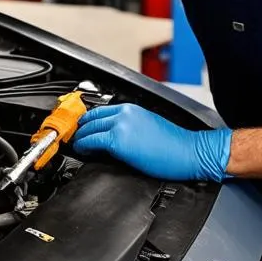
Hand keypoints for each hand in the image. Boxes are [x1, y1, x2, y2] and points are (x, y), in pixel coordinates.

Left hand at [72, 104, 232, 182]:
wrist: (189, 151)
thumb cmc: (174, 144)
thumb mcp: (149, 125)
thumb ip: (129, 125)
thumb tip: (115, 134)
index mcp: (131, 109)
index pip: (100, 110)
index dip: (86, 119)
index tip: (80, 126)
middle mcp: (124, 113)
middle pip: (91, 117)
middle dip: (79, 127)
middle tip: (73, 136)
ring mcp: (121, 126)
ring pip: (89, 128)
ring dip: (79, 136)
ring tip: (75, 144)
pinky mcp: (119, 141)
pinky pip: (93, 141)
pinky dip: (84, 145)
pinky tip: (83, 151)